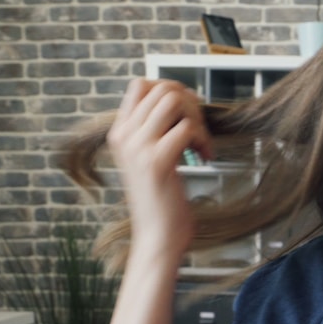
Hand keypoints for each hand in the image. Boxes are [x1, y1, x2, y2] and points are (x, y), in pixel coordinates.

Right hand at [106, 78, 211, 260]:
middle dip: (190, 104)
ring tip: (200, 144)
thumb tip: (178, 99)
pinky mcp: (157, 161)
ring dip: (197, 119)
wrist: (157, 238)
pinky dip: (203, 139)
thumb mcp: (149, 159)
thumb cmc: (161, 201)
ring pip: (174, 101)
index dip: (170, 89)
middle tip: (199, 130)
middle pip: (162, 89)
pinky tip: (203, 157)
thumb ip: (154, 131)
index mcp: (119, 133)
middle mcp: (124, 136)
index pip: (140, 85)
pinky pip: (187, 127)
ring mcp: (138, 148)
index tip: (187, 111)